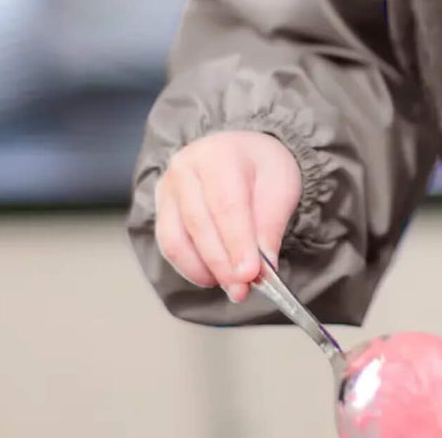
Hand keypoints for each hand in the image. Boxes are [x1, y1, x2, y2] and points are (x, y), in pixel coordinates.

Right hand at [155, 131, 301, 302]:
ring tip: (232, 285)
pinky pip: (170, 246)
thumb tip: (263, 270)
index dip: (237, 243)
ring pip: (177, 240)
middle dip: (222, 263)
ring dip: (204, 270)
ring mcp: (168, 187)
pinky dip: (191, 267)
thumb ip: (270, 228)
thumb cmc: (261, 168)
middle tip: (242, 289)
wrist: (240, 153)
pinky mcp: (161, 208)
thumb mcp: (281, 188)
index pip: (226, 204)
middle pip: (200, 223)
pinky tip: (213, 275)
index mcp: (221, 153)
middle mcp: (187, 166)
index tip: (250, 274)